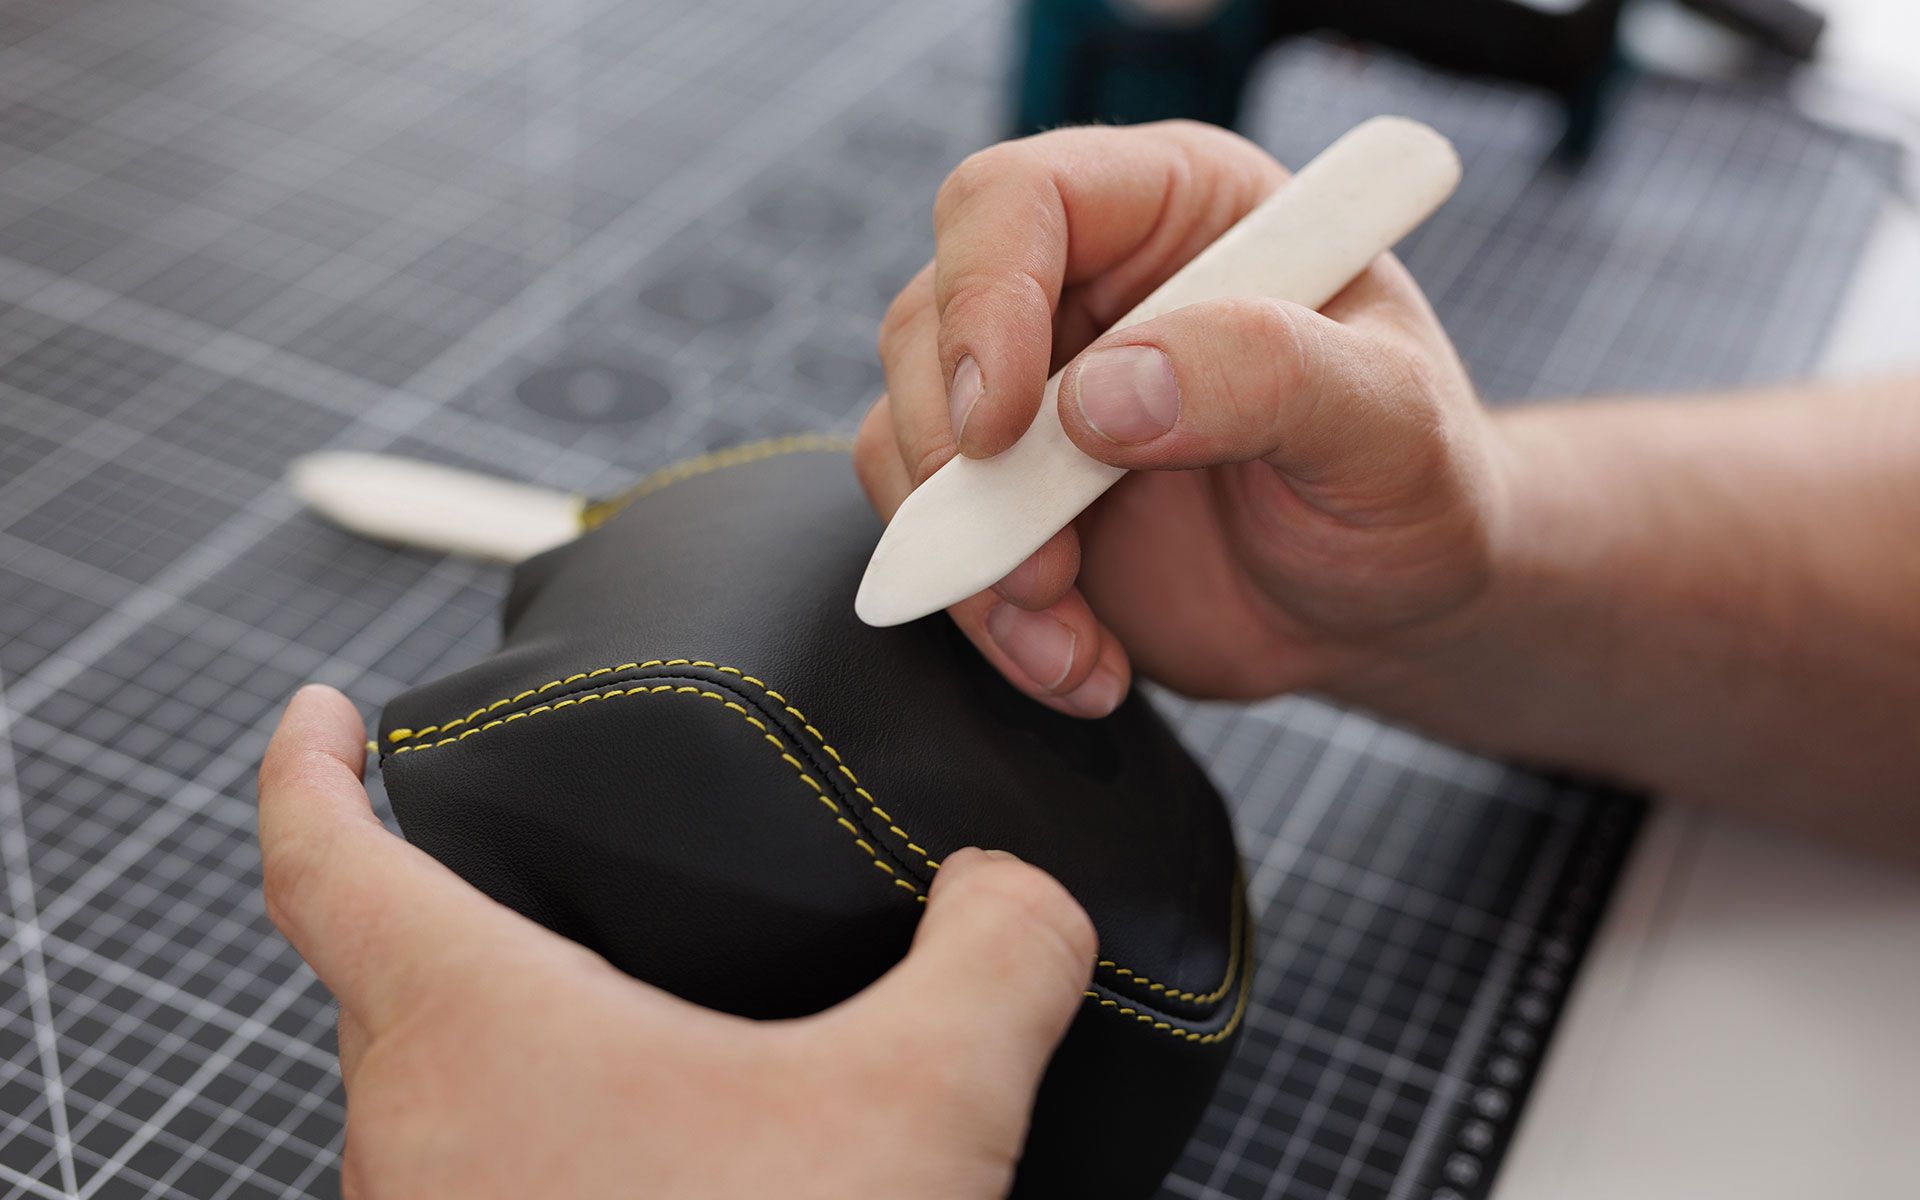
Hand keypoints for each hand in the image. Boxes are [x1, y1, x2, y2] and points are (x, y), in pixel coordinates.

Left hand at [258, 685, 1094, 1198]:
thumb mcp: (924, 1105)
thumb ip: (997, 954)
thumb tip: (1023, 893)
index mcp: (465, 1030)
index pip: (321, 855)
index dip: (307, 763)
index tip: (323, 713)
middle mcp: (410, 1137)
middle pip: (377, 977)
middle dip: (444, 901)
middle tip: (534, 853)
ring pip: (429, 1098)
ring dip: (503, 1039)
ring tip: (615, 1006)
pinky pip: (483, 1182)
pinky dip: (548, 1140)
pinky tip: (667, 1159)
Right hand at [856, 121, 1504, 714]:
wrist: (1391, 604)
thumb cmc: (1411, 485)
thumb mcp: (1390, 422)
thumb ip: (1269, 376)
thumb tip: (1102, 394)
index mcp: (1174, 210)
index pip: (1018, 201)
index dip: (984, 301)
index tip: (1005, 429)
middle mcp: (1083, 286)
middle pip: (928, 324)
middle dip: (958, 465)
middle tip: (1044, 571)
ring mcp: (1035, 394)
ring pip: (905, 439)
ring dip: (970, 562)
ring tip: (1073, 642)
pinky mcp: (1011, 496)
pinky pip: (936, 539)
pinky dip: (987, 618)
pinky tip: (1079, 662)